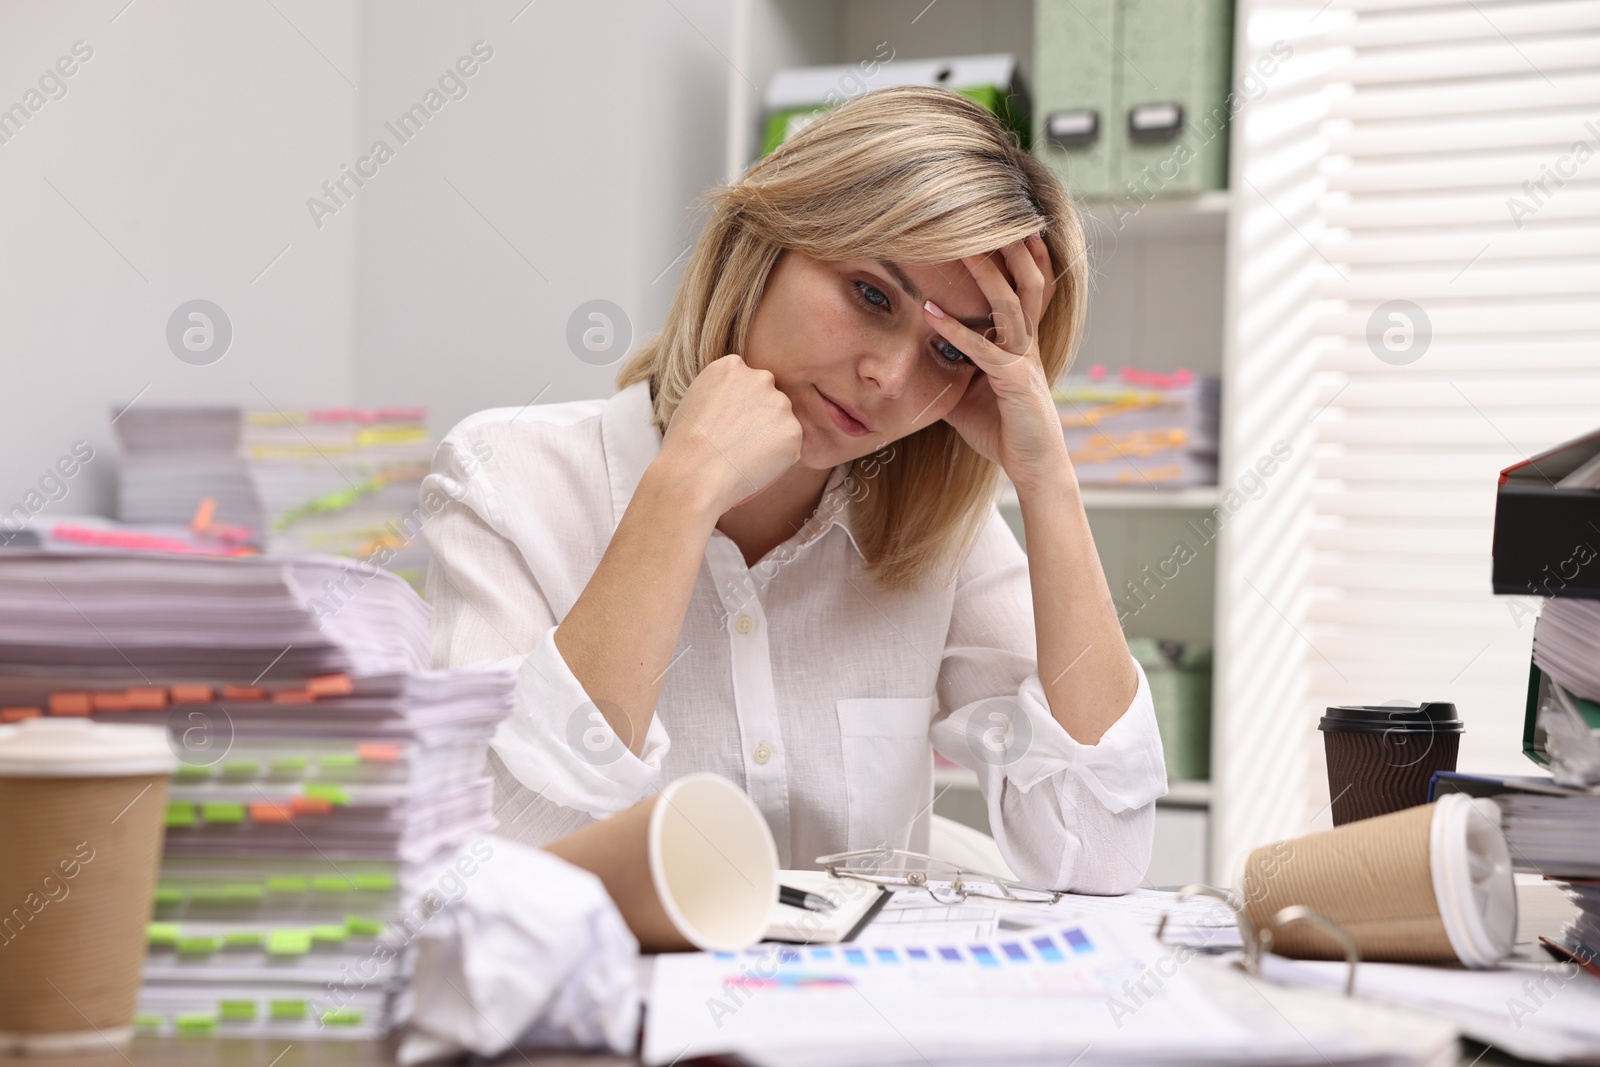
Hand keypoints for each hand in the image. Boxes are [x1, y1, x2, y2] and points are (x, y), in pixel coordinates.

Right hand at [656, 353, 802, 515]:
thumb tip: (734, 410)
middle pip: (769, 398)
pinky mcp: (793, 430)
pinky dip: (778, 459)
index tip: (728, 425)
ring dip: (770, 439)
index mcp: (732, 366)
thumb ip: (722, 395)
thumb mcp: (694, 402)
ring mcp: (780, 403)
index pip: (747, 383)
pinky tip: (754, 466)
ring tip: (743, 457)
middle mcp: (760, 377)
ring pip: (782, 423)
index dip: (739, 407)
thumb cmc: (683, 446)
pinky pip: (791, 446)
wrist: (693, 472)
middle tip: (739, 444)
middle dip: (760, 418)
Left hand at [924, 235, 1069, 493]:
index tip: (998, 219)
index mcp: (1020, 340)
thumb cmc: (1002, 428)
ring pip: (1012, 305)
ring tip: (962, 246)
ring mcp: (1024, 359)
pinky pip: (984, 350)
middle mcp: (1027, 342)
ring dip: (986, 275)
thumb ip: (949, 366)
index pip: (1025, 285)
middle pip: (1028, 282)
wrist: (1033, 467)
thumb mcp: (966, 391)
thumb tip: (913, 352)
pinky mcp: (1014, 382)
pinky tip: (931, 313)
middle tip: (986, 210)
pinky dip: (955, 330)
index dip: (1017, 253)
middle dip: (1009, 247)